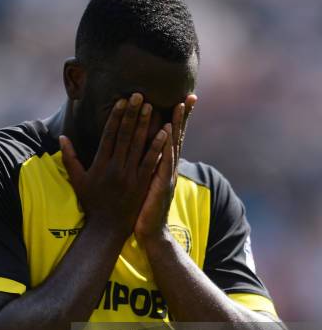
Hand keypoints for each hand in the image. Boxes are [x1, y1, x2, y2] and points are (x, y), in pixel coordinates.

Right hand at [60, 93, 167, 239]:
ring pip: (138, 146)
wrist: (107, 227)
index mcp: (100, 165)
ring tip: (151, 107)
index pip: (108, 135)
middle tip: (139, 95)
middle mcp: (115, 168)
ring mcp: (130, 176)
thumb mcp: (77, 181)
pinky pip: (151, 162)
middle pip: (124, 136)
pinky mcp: (142, 184)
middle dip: (132, 114)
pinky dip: (158, 147)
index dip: (115, 117)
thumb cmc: (92, 203)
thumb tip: (62, 137)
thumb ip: (70, 158)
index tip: (121, 101)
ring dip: (145, 125)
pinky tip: (165, 133)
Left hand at [134, 94, 196, 243]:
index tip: (181, 99)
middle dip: (184, 116)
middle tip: (189, 96)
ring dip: (177, 124)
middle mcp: (169, 168)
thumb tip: (141, 153)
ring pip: (173, 145)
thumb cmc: (144, 209)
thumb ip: (147, 167)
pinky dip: (167, 146)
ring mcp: (168, 175)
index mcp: (164, 166)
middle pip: (178, 137)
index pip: (171, 138)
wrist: (151, 233)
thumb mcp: (146, 184)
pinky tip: (167, 132)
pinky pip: (164, 161)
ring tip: (179, 105)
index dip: (176, 120)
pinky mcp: (162, 184)